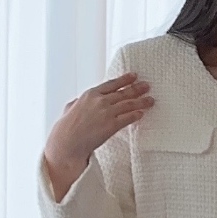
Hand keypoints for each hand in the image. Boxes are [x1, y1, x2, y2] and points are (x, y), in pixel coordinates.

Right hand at [43, 74, 150, 200]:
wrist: (67, 141)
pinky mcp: (111, 125)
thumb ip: (77, 102)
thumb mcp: (70, 108)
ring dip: (141, 102)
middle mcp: (100, 100)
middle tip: (147, 86)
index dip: (125, 79)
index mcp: (90, 94)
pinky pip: (128, 118)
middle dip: (137, 88)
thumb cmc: (66, 127)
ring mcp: (107, 112)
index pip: (112, 84)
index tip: (134, 76)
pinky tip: (142, 113)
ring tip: (151, 100)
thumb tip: (78, 101)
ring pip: (129, 104)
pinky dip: (136, 115)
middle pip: (123, 92)